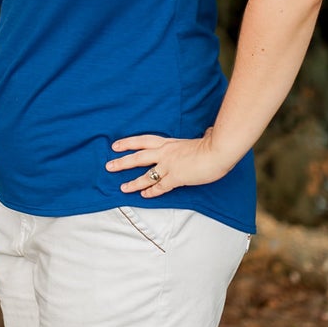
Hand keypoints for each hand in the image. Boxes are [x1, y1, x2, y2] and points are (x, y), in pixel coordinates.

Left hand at [104, 127, 230, 198]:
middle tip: (109, 166)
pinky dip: (151, 192)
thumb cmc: (215, 142)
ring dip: (133, 182)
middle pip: (138, 157)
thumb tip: (209, 131)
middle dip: (122, 162)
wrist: (218, 151)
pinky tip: (144, 196)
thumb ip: (202, 134)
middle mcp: (165, 152)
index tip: (116, 145)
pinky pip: (159, 187)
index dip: (128, 142)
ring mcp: (169, 165)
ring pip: (145, 175)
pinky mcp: (176, 177)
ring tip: (122, 188)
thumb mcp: (204, 135)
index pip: (143, 140)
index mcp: (169, 142)